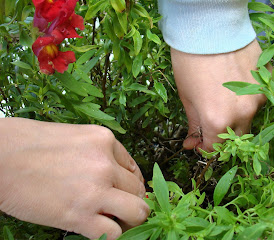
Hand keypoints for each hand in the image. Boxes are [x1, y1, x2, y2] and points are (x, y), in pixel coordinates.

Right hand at [0, 118, 148, 239]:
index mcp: (105, 140)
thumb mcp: (75, 137)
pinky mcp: (79, 216)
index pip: (134, 169)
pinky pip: (113, 234)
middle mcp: (105, 164)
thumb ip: (99, 154)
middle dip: (132, 201)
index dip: (132, 184)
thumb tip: (115, 174)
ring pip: (137, 212)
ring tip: (115, 221)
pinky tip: (97, 229)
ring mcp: (95, 190)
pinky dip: (111, 235)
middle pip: (138, 190)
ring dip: (129, 220)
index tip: (126, 193)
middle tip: (120, 208)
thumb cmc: (30, 144)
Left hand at [171, 40, 266, 151]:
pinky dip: (245, 97)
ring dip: (235, 115)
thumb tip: (192, 144)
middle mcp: (243, 113)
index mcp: (219, 120)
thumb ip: (194, 125)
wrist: (209, 28)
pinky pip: (257, 98)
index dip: (204, 148)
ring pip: (248, 117)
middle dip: (221, 133)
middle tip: (210, 120)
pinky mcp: (266, 81)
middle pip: (235, 136)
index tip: (198, 141)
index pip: (215, 148)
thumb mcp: (187, 98)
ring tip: (221, 96)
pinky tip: (233, 85)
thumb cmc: (190, 63)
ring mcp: (258, 97)